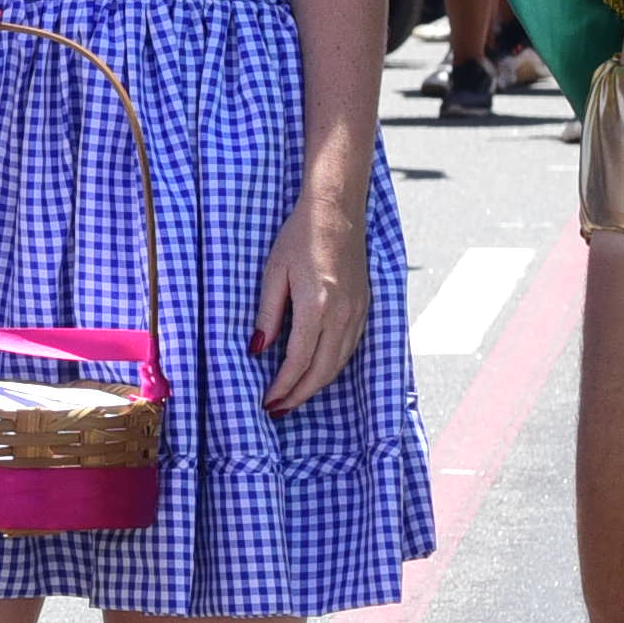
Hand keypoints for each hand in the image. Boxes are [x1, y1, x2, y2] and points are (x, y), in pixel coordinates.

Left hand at [255, 180, 369, 411]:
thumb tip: (259, 351)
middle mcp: (343, 313)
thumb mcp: (273, 273)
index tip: (267, 402)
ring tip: (293, 397)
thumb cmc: (299, 237)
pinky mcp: (364, 307)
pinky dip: (332, 366)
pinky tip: (316, 372)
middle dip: (299, 394)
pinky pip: (350, 348)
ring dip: (317, 385)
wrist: (337, 212)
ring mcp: (358, 311)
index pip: (299, 360)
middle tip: (277, 409)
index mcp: (318, 305)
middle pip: (323, 370)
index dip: (283, 386)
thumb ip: (268, 314)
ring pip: (340, 362)